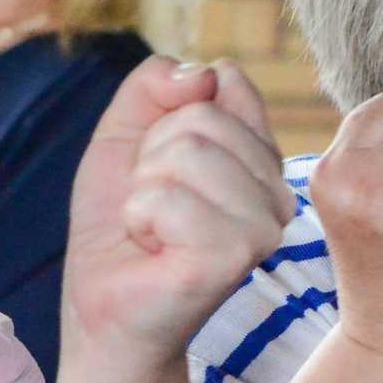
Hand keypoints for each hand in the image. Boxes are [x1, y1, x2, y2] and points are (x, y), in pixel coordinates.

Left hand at [62, 58, 297, 364]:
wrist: (104, 306)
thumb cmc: (120, 227)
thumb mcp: (125, 134)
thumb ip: (156, 84)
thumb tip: (203, 75)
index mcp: (262, 158)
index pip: (226, 81)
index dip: (168, 115)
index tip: (162, 164)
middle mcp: (278, 191)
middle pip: (203, 116)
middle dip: (151, 156)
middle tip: (152, 205)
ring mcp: (263, 226)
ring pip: (188, 150)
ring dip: (144, 189)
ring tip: (153, 229)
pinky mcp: (234, 256)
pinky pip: (169, 198)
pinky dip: (141, 217)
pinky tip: (153, 248)